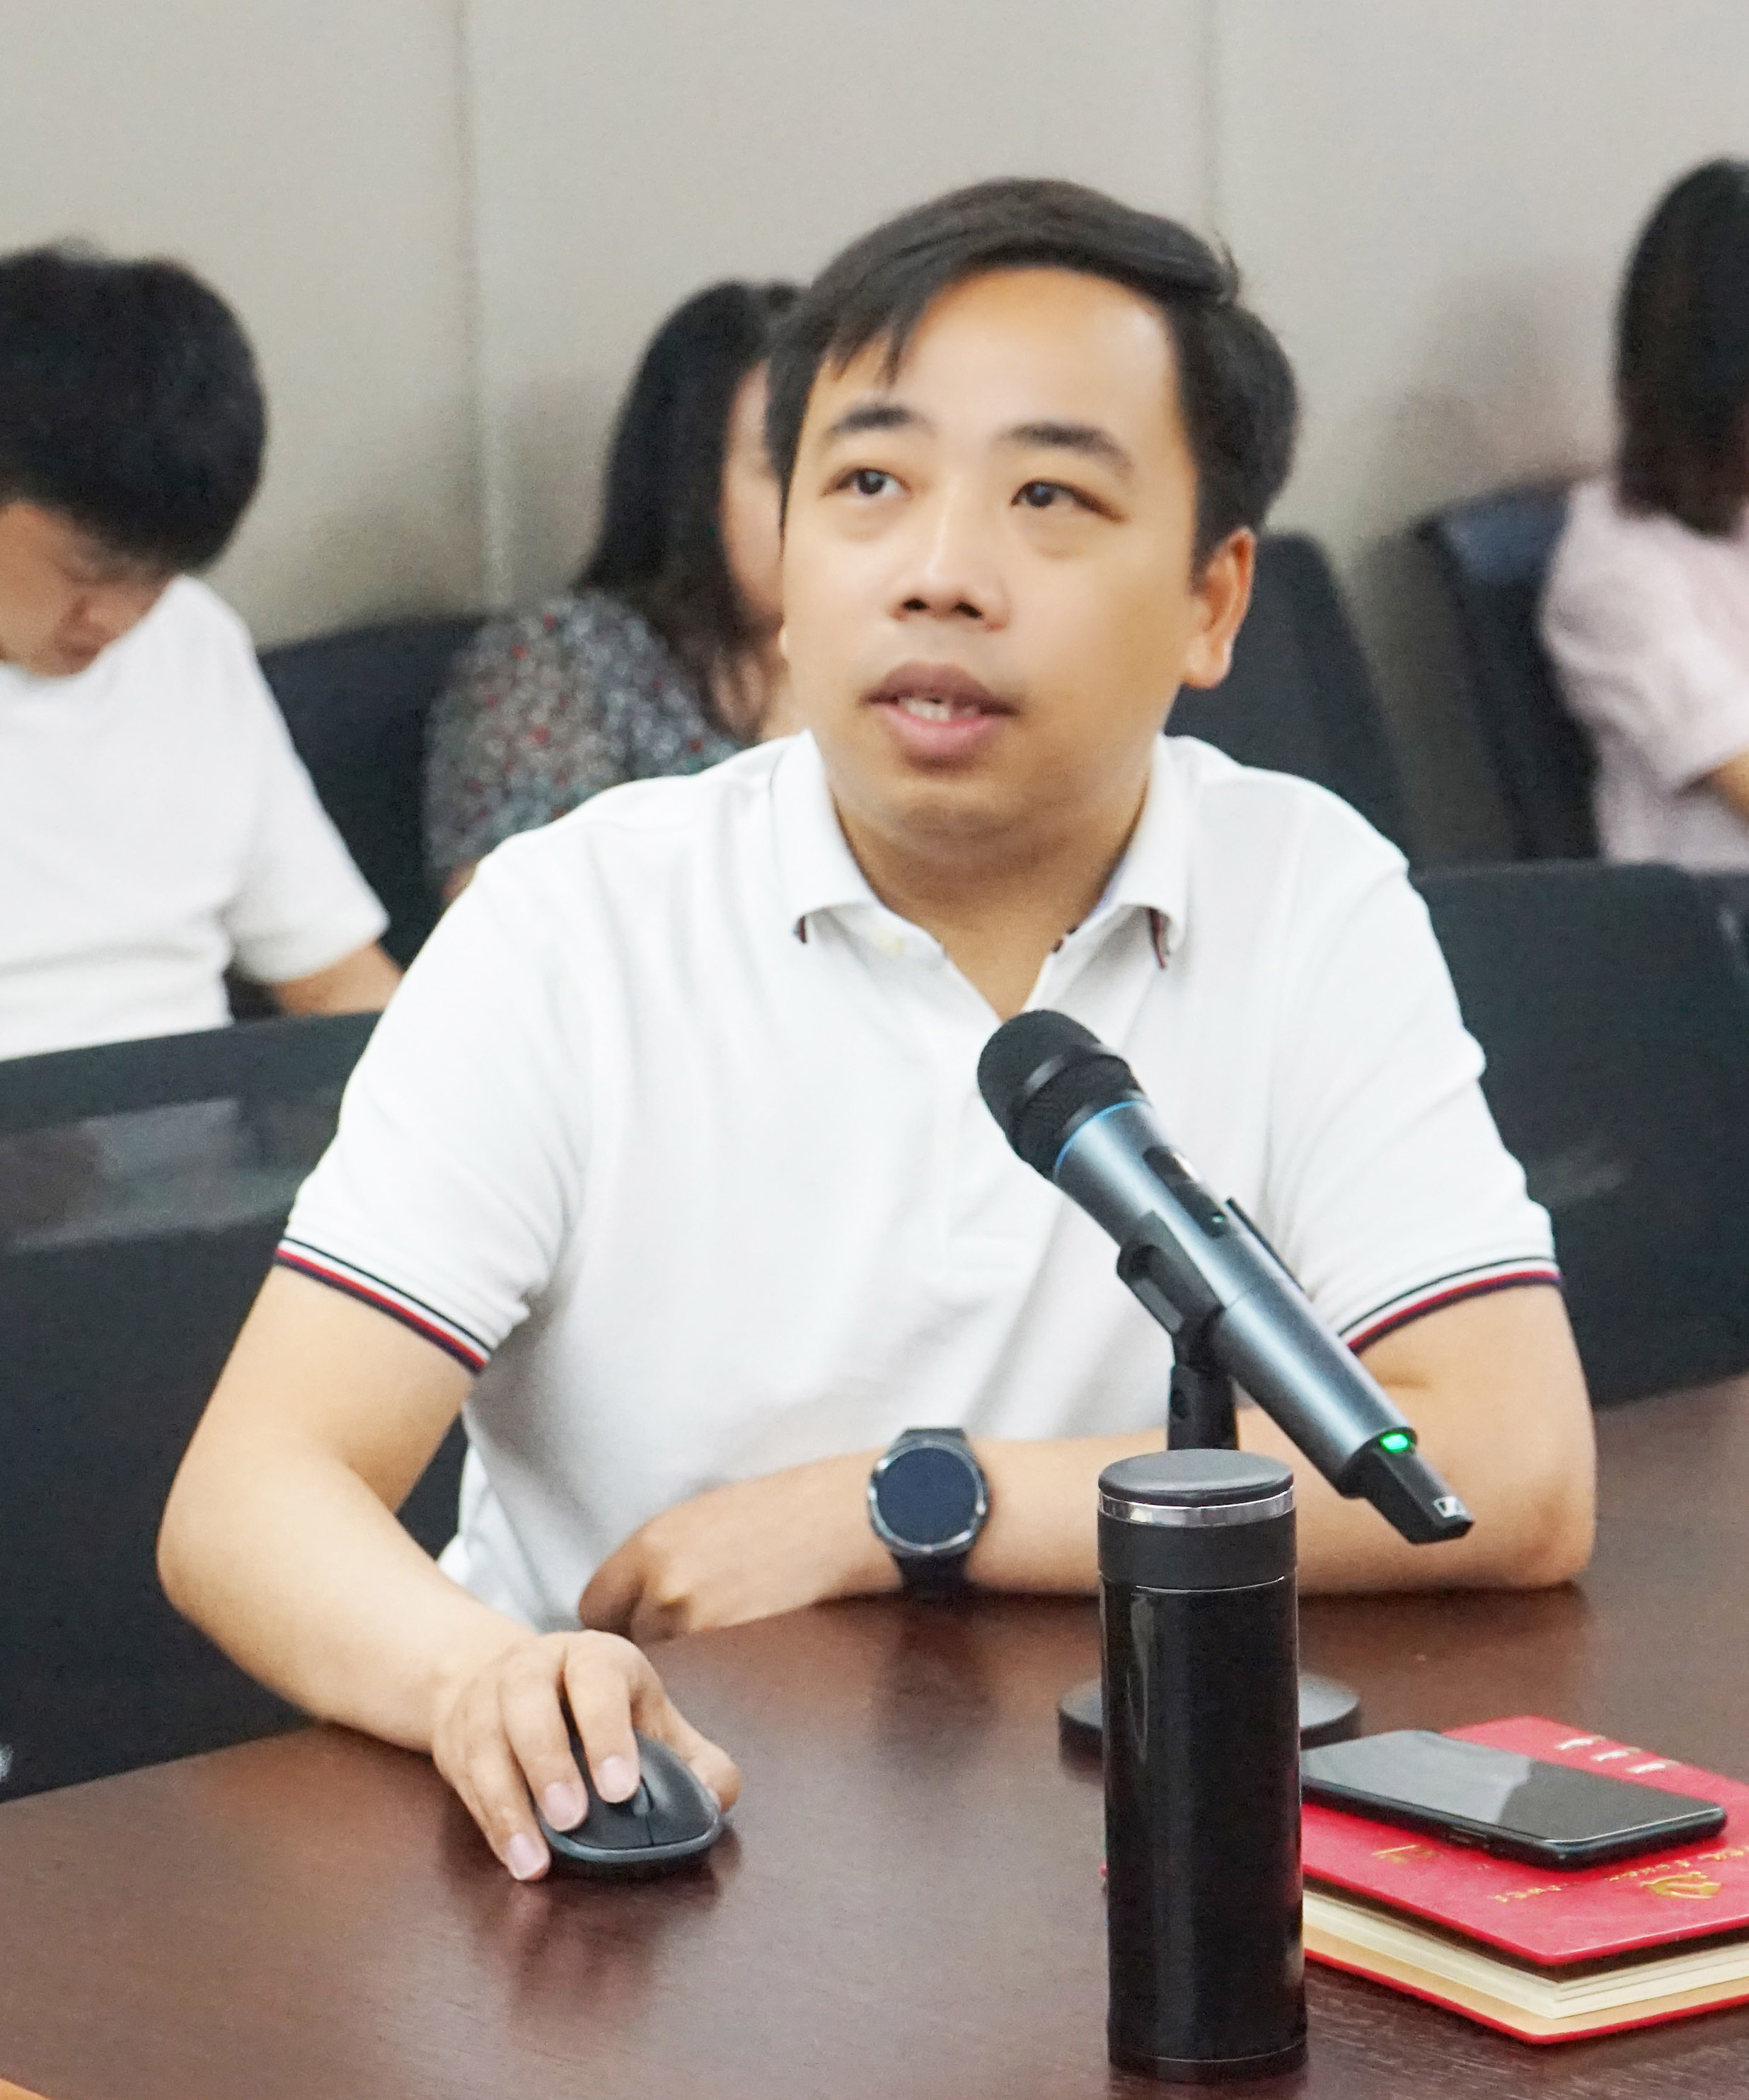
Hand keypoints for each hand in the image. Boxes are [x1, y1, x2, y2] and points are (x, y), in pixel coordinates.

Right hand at [429, 1628, 739, 1880]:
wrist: (510, 1682)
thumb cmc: (597, 1709)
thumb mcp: (650, 1718)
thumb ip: (693, 1758)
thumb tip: (714, 1796)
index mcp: (593, 1657)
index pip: (598, 1679)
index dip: (607, 1731)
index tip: (620, 1788)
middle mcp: (535, 1668)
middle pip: (530, 1702)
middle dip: (549, 1762)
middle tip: (572, 1819)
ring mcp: (487, 1700)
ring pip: (488, 1744)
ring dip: (509, 1804)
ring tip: (534, 1861)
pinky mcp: (458, 1740)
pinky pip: (467, 1781)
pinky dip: (489, 1822)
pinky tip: (514, 1858)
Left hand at [581, 1451, 897, 1645]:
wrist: (839, 1520)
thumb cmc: (779, 1511)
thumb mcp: (699, 1519)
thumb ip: (657, 1557)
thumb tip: (635, 1594)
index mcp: (651, 1547)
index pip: (594, 1608)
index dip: (615, 1619)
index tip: (631, 1621)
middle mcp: (662, 1587)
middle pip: (625, 1640)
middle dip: (646, 1639)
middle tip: (677, 1633)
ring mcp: (697, 1625)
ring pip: (663, 1664)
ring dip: (680, 1656)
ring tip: (717, 1637)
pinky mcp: (733, 1652)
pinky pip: (702, 1676)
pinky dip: (713, 1669)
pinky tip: (739, 1648)